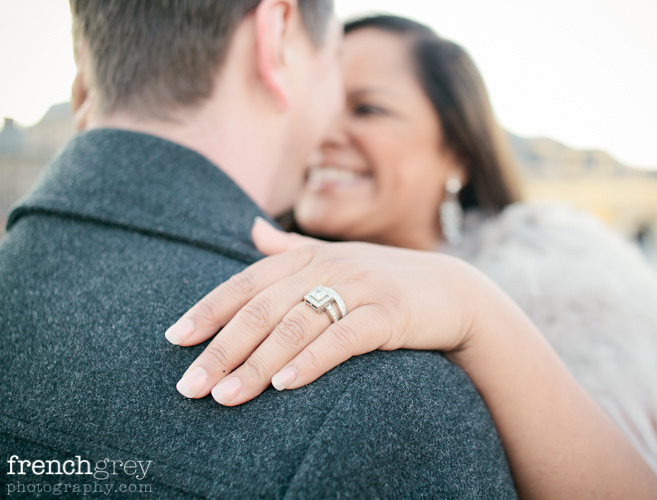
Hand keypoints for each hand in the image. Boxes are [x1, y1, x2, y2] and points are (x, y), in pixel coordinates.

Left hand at [166, 218, 492, 405]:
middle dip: (222, 349)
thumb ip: (289, 250)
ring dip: (256, 363)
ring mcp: (359, 288)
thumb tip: (249, 229)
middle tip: (189, 387)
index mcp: (308, 256)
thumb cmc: (384, 278)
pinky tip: (285, 385)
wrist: (452, 290)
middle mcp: (328, 267)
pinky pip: (343, 338)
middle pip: (262, 309)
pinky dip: (311, 361)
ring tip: (225, 396)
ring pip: (295, 326)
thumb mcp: (336, 258)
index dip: (208, 309)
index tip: (175, 339)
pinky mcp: (388, 313)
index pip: (246, 282)